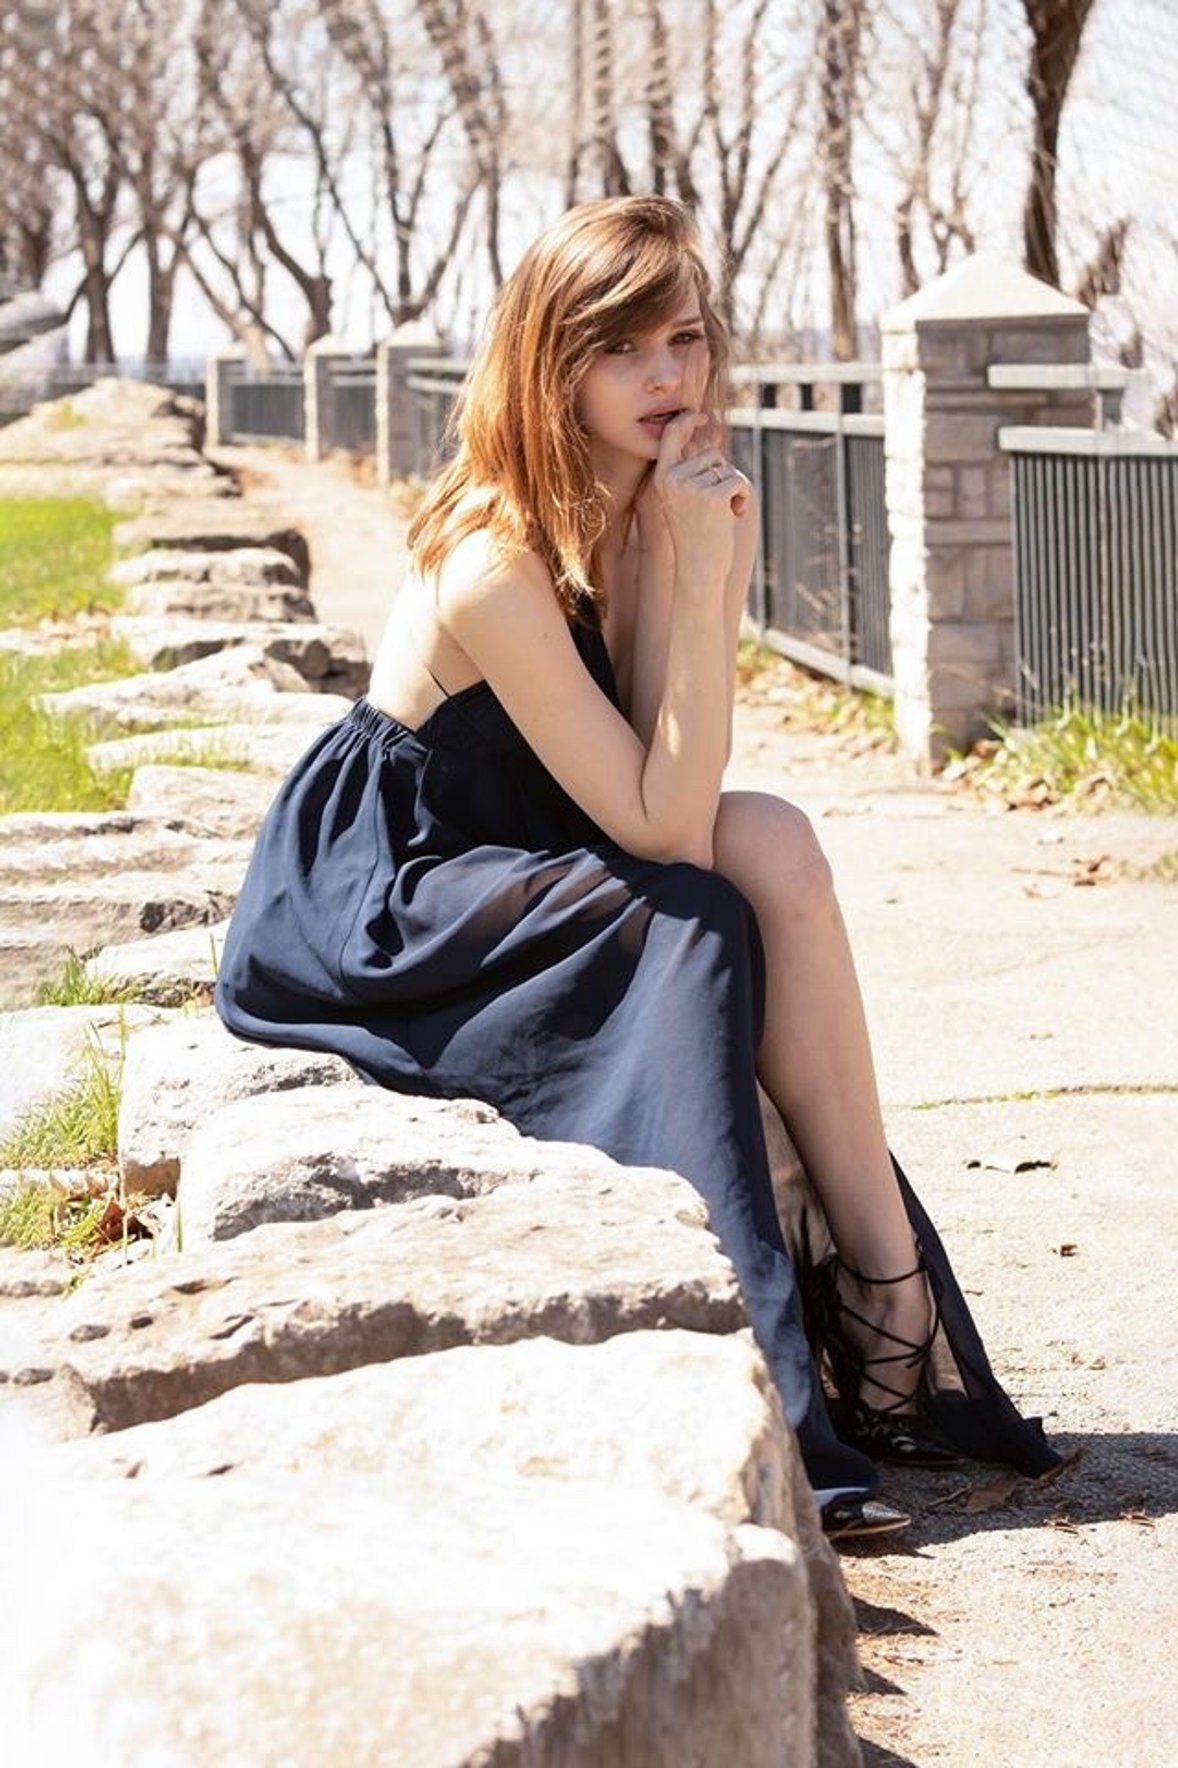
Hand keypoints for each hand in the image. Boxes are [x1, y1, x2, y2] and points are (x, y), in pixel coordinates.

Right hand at [649, 411, 751, 592]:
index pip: (671, 436)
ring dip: (732, 487)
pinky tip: (732, 516)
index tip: (701, 416)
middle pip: (710, 455)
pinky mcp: (713, 495)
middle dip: (721, 475)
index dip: (687, 420)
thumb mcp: (685, 499)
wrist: (698, 568)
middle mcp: (673, 479)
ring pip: (725, 468)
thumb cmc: (695, 534)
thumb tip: (712, 438)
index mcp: (662, 478)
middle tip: (715, 506)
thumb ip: (692, 471)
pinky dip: (742, 498)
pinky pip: (738, 481)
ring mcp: (692, 486)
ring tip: (721, 513)